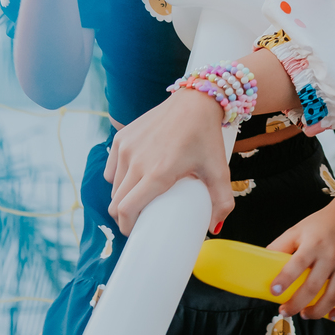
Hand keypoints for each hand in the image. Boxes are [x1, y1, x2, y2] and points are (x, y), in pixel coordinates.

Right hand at [105, 88, 233, 234]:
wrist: (195, 102)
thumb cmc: (206, 136)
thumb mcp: (219, 170)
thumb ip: (222, 201)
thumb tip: (215, 226)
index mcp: (157, 173)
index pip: (127, 209)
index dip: (127, 226)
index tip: (135, 232)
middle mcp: (136, 161)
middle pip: (117, 201)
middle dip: (124, 216)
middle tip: (139, 218)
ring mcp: (126, 148)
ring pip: (114, 186)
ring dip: (122, 197)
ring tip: (138, 198)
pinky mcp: (121, 137)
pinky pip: (111, 168)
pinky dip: (118, 178)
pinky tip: (132, 178)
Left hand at [267, 193, 334, 321]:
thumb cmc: (323, 223)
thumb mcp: (298, 229)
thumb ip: (281, 245)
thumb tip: (263, 262)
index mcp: (313, 245)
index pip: (297, 264)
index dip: (284, 279)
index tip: (274, 291)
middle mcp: (330, 257)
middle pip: (313, 287)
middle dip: (296, 304)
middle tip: (285, 311)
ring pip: (332, 296)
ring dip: (317, 311)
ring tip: (304, 314)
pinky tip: (332, 315)